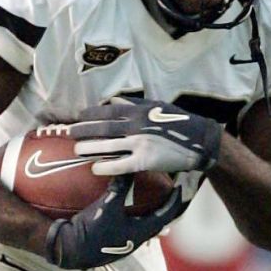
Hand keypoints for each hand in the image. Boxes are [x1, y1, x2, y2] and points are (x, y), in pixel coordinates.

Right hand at [44, 173, 184, 268]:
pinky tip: (132, 216)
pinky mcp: (116, 244)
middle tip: (169, 196)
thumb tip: (129, 167)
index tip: (178, 188)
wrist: (71, 249)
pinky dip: (138, 220)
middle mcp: (138, 240)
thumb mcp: (108, 205)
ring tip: (155, 204)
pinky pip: (134, 231)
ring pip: (146, 229)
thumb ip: (120, 186)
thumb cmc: (93, 229)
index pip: (166, 214)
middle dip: (166, 209)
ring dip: (152, 216)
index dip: (174, 200)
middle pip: (159, 223)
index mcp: (141, 231)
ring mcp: (127, 244)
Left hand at [71, 98, 220, 174]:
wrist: (201, 140)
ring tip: (76, 151)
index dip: (91, 115)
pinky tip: (95, 168)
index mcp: (139, 111)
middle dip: (84, 130)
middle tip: (69, 133)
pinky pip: (122, 165)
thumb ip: (134, 105)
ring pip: (109, 146)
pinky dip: (107, 166)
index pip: (108, 112)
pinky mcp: (146, 161)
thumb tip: (113, 102)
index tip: (78, 117)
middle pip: (103, 128)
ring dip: (90, 148)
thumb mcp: (157, 106)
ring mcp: (140, 144)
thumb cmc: (179, 122)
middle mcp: (137, 126)